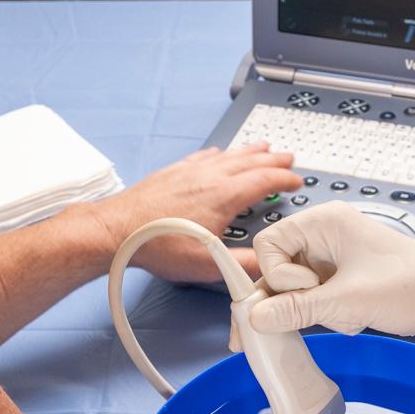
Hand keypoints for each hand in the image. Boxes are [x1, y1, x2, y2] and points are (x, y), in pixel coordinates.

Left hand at [86, 143, 303, 282]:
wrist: (117, 230)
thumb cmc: (158, 245)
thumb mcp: (207, 264)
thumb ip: (243, 265)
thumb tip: (270, 266)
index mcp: (224, 196)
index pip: (264, 181)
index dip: (284, 180)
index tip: (296, 181)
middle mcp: (210, 177)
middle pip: (250, 162)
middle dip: (272, 160)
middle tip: (288, 157)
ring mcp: (190, 172)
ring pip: (228, 155)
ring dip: (249, 151)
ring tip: (262, 147)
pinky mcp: (172, 172)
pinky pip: (203, 156)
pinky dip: (218, 153)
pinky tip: (218, 153)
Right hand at [252, 203, 414, 412]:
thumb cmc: (412, 288)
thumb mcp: (346, 302)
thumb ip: (295, 310)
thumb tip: (255, 318)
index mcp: (325, 222)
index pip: (269, 245)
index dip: (277, 276)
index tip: (304, 294)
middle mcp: (326, 235)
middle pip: (279, 268)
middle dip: (293, 299)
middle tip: (304, 319)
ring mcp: (336, 257)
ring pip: (297, 289)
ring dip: (315, 310)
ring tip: (348, 315)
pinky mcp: (347, 279)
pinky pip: (317, 299)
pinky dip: (330, 314)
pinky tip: (356, 319)